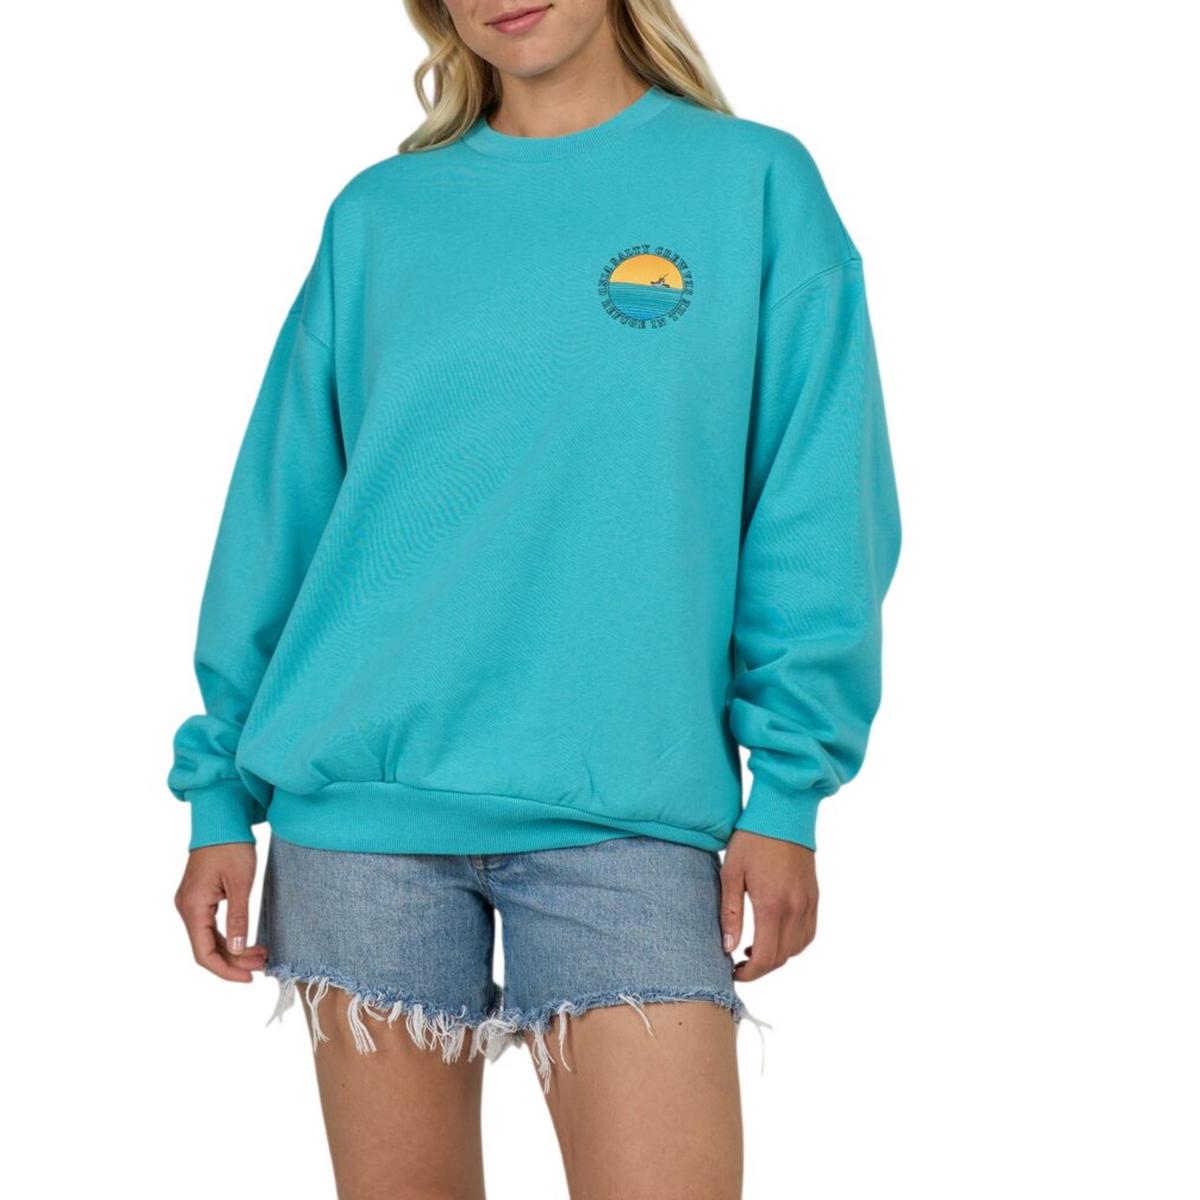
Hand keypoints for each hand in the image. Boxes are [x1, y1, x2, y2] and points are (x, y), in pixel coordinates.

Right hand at [174, 843, 267, 981]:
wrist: (221, 819)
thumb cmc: (231, 846)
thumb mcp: (240, 883)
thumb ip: (237, 918)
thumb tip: (236, 950)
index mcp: (193, 907)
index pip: (203, 953)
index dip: (225, 970)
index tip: (248, 978)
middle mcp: (186, 908)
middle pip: (206, 949)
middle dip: (233, 961)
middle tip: (262, 965)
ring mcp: (191, 903)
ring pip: (209, 939)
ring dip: (233, 950)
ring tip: (260, 955)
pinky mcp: (199, 898)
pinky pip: (210, 926)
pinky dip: (228, 936)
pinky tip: (246, 941)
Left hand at [720, 829, 817, 981]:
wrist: (784, 812)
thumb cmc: (752, 839)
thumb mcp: (731, 873)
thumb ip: (730, 913)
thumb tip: (727, 948)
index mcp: (772, 905)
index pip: (766, 957)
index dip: (749, 973)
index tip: (733, 971)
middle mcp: (795, 908)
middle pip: (782, 958)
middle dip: (760, 967)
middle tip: (739, 962)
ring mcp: (809, 903)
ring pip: (798, 949)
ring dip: (777, 956)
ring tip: (755, 947)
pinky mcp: (815, 896)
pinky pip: (808, 933)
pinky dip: (793, 943)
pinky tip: (776, 933)